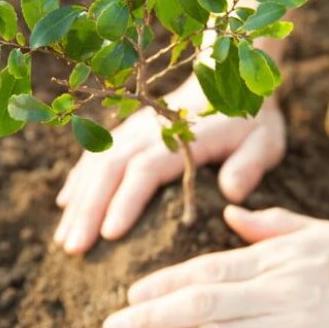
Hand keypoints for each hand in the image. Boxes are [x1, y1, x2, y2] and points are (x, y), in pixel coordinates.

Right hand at [53, 80, 285, 253]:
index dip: (126, 201)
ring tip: (64, 240)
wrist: (230, 78)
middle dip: (89, 210)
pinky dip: (78, 179)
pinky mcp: (127, 131)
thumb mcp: (264, 141)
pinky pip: (95, 154)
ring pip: (96, 163)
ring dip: (78, 201)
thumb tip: (232, 193)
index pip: (146, 170)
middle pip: (110, 169)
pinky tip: (66, 206)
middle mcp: (149, 131)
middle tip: (74, 249)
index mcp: (182, 137)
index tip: (109, 235)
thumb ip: (249, 165)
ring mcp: (134, 129)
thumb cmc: (250, 120)